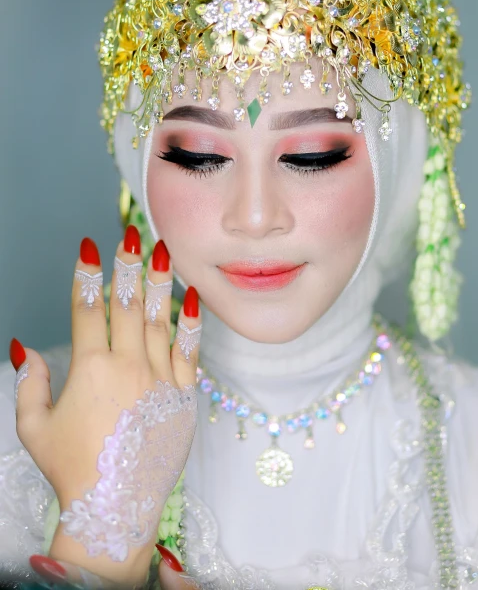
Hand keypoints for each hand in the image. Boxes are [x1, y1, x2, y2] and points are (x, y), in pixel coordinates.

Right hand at [12, 226, 200, 587]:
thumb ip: (30, 384)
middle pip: (127, 305)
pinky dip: (190, 321)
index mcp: (90, 370)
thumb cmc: (72, 469)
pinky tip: (190, 296)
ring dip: (158, 282)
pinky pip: (188, 350)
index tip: (88, 247)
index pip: (87, 309)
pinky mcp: (182, 394)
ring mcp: (158, 378)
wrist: (116, 508)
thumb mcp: (35, 428)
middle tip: (130, 234)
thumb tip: (24, 348)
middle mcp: (127, 367)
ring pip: (159, 319)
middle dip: (127, 265)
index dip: (87, 275)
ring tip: (162, 250)